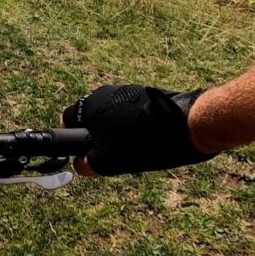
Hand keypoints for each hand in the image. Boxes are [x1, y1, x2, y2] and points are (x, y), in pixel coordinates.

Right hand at [60, 85, 218, 175]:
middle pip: (91, 117)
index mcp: (88, 106)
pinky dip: (134, 125)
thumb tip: (80, 164)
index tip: (84, 152)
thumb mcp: (108, 162)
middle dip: (97, 135)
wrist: (185, 124)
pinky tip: (148, 139)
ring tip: (134, 148)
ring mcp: (125, 90)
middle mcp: (102, 93)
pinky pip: (130, 111)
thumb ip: (87, 164)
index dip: (73, 138)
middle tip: (110, 153)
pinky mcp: (144, 93)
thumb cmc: (141, 143)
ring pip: (111, 114)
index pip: (68, 120)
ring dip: (116, 130)